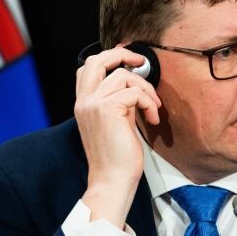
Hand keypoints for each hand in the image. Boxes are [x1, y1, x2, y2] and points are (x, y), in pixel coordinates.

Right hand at [75, 46, 161, 228]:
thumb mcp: (113, 124)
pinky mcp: (108, 109)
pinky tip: (152, 118)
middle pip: (98, 60)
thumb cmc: (116, 159)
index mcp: (83, 104)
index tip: (131, 64)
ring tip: (153, 108)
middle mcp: (84, 101)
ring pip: (123, 75)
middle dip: (123, 55)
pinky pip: (135, 92)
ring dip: (146, 89)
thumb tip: (134, 87)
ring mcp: (93, 104)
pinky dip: (149, 103)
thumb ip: (116, 103)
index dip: (110, 59)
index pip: (87, 68)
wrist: (111, 181)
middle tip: (142, 62)